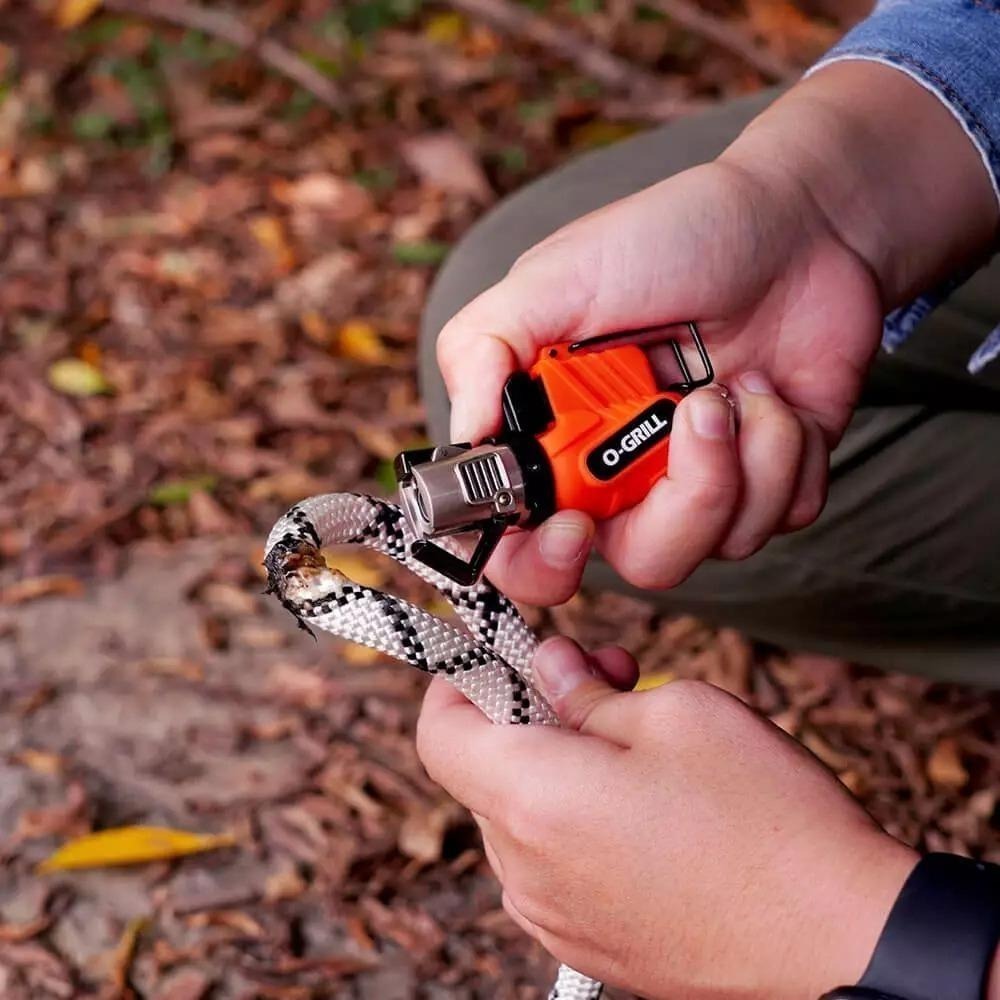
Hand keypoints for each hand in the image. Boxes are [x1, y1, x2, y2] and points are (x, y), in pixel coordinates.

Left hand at [417, 638, 917, 998]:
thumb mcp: (677, 711)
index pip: (439, 732)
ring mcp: (555, 915)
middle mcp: (526, 868)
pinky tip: (645, 803)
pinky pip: (554, 862)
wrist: (839, 939)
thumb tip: (547, 668)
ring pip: (523, 814)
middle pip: (487, 769)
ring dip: (560, 764)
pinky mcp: (590, 941)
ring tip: (638, 740)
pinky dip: (577, 818)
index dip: (457, 681)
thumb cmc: (765, 818)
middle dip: (531, 711)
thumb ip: (588, 687)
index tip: (492, 654)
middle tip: (604, 677)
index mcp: (533, 799)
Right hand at [437, 62, 996, 604]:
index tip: (575, 528)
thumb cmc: (670, 237)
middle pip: (636, 562)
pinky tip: (774, 394)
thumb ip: (486, 347)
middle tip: (696, 406)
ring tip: (739, 385)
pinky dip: (788, 452)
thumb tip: (465, 435)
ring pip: (717, 547)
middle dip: (680, 499)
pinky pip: (781, 517)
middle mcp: (624, 473)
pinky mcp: (771, 478)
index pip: (522, 546)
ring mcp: (698, 481)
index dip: (540, 565)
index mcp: (559, 437)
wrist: (798, 223)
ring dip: (742, 460)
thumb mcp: (557, 275)